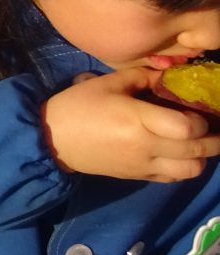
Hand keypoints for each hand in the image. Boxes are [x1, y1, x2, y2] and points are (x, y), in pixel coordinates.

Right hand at [43, 69, 219, 182]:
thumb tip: (166, 76)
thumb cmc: (77, 106)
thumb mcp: (105, 84)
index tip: (198, 112)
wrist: (52, 139)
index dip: (199, 120)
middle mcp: (146, 146)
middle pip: (196, 149)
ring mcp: (143, 164)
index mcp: (137, 120)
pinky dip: (184, 168)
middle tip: (217, 130)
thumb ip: (139, 77)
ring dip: (201, 157)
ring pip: (190, 169)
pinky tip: (180, 156)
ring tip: (200, 145)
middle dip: (214, 141)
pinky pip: (172, 178)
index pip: (186, 127)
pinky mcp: (138, 176)